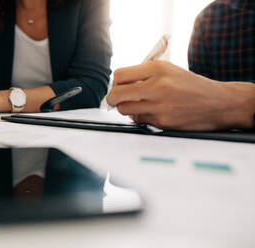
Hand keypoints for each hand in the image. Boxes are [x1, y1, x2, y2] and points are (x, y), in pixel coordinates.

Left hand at [107, 61, 254, 130]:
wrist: (219, 103)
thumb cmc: (192, 86)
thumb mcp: (169, 71)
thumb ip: (144, 75)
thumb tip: (119, 85)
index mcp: (158, 69)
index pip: (120, 75)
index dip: (115, 82)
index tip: (118, 86)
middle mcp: (157, 86)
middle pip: (116, 94)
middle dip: (112, 98)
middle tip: (114, 100)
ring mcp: (159, 105)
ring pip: (124, 109)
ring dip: (125, 108)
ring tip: (135, 105)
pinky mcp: (162, 121)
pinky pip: (139, 120)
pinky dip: (140, 117)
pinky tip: (151, 112)